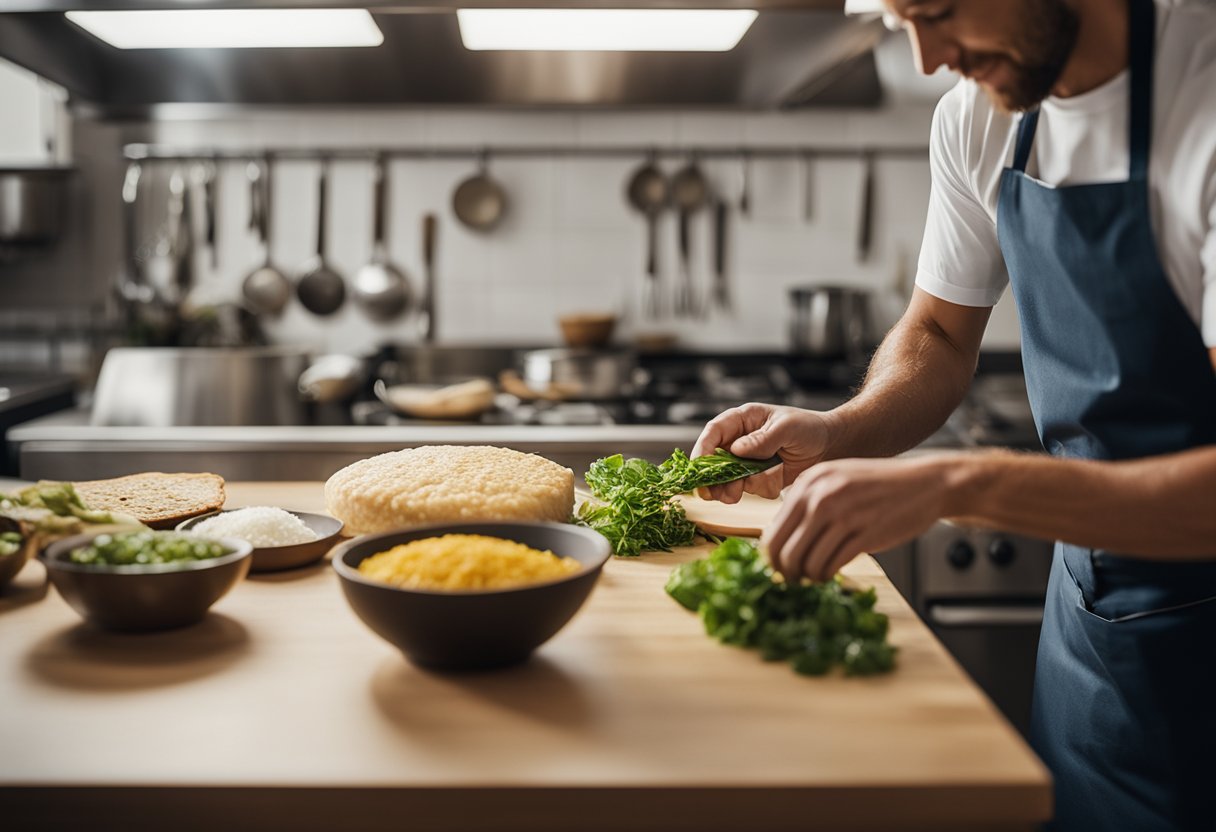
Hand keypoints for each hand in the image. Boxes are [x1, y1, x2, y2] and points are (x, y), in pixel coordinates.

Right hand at [692, 403, 830, 502]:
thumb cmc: (809, 429)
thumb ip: (762, 438)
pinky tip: (772, 486)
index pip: (714, 432)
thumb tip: (736, 450)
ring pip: (725, 478)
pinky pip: (747, 488)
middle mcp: (740, 440)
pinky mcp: (757, 477)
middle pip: (713, 460)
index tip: (700, 469)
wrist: (832, 447)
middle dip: (712, 478)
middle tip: (715, 494)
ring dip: (727, 489)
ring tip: (733, 497)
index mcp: (743, 420)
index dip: (703, 450)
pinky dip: (755, 491)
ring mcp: (747, 460)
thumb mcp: (787, 428)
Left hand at [762, 454, 962, 582]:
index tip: (778, 566)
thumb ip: (809, 501)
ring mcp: (843, 515)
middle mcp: (821, 497)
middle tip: (791, 580)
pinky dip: (826, 576)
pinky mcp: (864, 534)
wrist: (925, 483)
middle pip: (783, 549)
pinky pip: (831, 565)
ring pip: (806, 562)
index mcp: (810, 483)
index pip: (773, 529)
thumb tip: (782, 538)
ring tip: (814, 576)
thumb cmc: (880, 486)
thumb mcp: (837, 479)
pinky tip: (830, 573)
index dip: (772, 555)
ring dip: (807, 576)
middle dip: (784, 571)